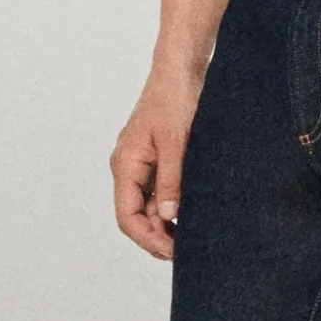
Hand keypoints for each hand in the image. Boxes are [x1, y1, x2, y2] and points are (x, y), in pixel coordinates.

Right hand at [111, 70, 202, 259]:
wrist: (181, 68)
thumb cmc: (175, 98)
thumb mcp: (175, 142)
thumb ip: (171, 180)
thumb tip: (170, 217)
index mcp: (125, 164)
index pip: (127, 217)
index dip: (148, 239)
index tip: (173, 252)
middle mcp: (129, 168)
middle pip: (137, 216)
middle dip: (158, 236)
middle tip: (188, 252)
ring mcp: (143, 164)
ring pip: (150, 206)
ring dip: (168, 223)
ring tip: (194, 237)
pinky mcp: (158, 159)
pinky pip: (161, 191)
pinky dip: (174, 206)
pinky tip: (193, 214)